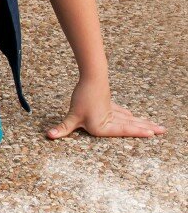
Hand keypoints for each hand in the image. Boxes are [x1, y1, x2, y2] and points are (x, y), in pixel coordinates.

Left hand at [46, 77, 165, 139]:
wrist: (92, 76)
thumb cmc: (83, 96)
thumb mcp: (73, 115)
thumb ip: (63, 128)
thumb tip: (50, 135)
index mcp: (104, 125)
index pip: (123, 131)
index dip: (138, 132)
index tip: (152, 133)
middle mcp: (110, 119)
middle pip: (131, 125)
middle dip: (146, 128)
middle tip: (163, 130)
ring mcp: (112, 110)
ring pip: (130, 119)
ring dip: (142, 122)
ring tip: (156, 126)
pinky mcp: (109, 103)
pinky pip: (123, 113)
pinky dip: (130, 116)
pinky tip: (133, 117)